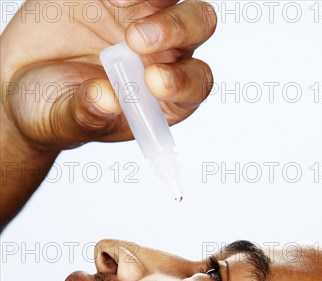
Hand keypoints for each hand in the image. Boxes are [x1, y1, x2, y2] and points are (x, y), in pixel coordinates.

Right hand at [1, 0, 216, 150]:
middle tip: (136, 38)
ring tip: (118, 2)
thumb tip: (108, 100)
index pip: (193, 83)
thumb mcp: (65, 122)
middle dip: (177, 28)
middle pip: (196, 27)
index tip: (154, 81)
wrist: (18, 81)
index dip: (183, 81)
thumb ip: (88, 116)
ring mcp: (140, 16)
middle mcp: (160, 53)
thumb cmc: (52, 110)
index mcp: (162, 96)